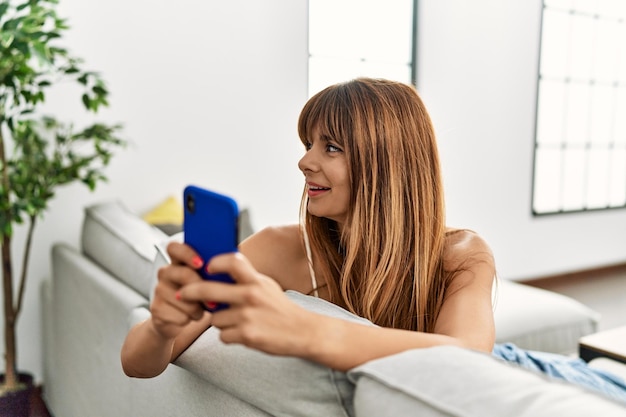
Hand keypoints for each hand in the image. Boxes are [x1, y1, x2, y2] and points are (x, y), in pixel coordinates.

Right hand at [149, 241, 208, 339]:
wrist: (179, 322)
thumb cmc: (199, 298)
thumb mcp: (207, 283)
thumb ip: (212, 273)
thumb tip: (229, 269)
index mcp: (179, 261)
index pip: (175, 248)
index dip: (187, 253)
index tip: (201, 263)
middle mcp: (166, 273)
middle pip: (182, 273)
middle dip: (201, 288)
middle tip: (213, 301)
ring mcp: (159, 290)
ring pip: (182, 298)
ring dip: (197, 309)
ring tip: (200, 310)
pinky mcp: (156, 308)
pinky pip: (178, 315)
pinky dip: (189, 319)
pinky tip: (189, 317)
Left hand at [177, 252, 318, 357]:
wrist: (302, 331)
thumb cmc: (280, 308)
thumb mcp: (266, 285)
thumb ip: (245, 278)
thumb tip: (216, 270)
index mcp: (256, 280)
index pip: (232, 261)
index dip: (214, 262)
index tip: (206, 267)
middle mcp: (251, 296)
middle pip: (208, 290)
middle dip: (191, 292)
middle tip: (183, 294)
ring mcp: (248, 316)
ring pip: (214, 317)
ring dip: (219, 321)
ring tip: (236, 321)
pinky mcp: (247, 336)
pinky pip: (222, 335)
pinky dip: (229, 336)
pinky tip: (242, 333)